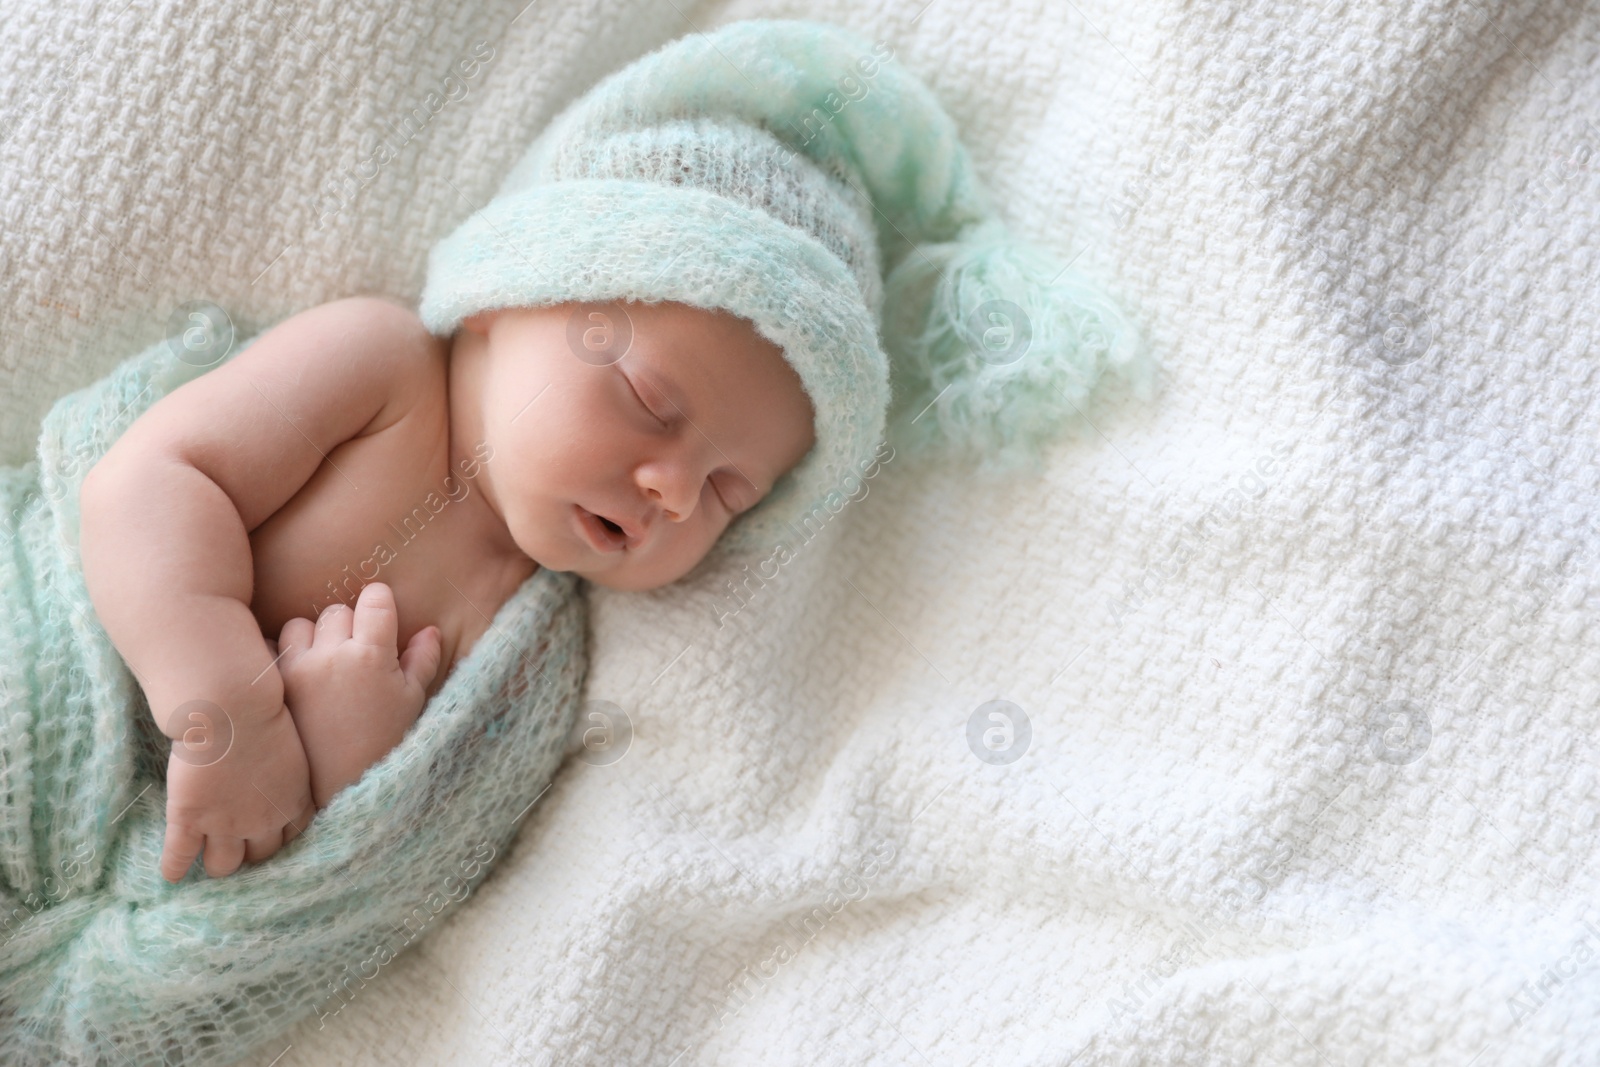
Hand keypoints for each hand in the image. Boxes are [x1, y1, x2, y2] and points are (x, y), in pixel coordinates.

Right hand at [161, 700, 316, 882]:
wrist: (230, 707)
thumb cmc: (263, 713)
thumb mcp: (291, 748)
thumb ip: (286, 772)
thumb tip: (276, 774)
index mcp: (293, 801)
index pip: (291, 837)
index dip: (277, 837)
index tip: (267, 834)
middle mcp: (263, 821)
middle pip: (259, 856)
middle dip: (249, 852)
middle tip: (236, 845)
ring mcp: (225, 825)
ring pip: (223, 866)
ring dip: (216, 863)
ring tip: (206, 859)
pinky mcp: (189, 820)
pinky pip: (180, 858)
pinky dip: (175, 869)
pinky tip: (172, 875)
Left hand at [276, 582, 441, 809]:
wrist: (343, 789)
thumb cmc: (386, 745)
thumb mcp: (412, 702)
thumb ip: (422, 660)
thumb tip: (428, 630)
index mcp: (371, 655)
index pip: (374, 598)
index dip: (381, 604)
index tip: (382, 617)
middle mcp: (332, 655)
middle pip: (338, 610)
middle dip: (349, 624)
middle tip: (356, 652)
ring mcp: (298, 669)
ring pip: (300, 625)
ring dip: (313, 638)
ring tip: (324, 664)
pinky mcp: (275, 686)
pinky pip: (274, 650)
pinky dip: (285, 658)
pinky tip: (300, 679)